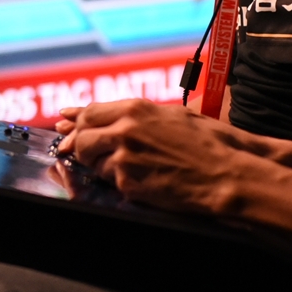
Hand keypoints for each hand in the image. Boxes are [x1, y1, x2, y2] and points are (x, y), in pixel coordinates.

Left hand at [55, 99, 250, 215]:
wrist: (226, 174)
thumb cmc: (208, 143)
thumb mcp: (173, 116)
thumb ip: (136, 115)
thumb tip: (113, 118)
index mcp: (135, 109)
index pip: (89, 113)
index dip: (76, 123)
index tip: (66, 127)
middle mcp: (124, 129)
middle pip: (82, 138)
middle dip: (82, 147)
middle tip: (92, 153)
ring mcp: (123, 157)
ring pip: (93, 162)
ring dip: (102, 166)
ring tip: (130, 167)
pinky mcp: (128, 183)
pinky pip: (110, 182)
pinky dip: (120, 182)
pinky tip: (142, 180)